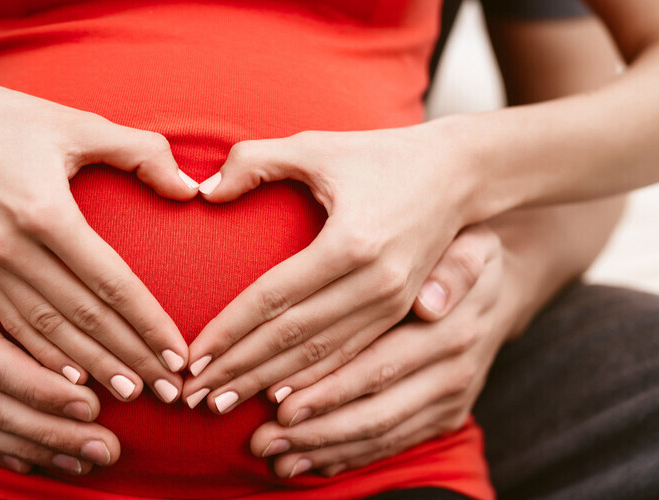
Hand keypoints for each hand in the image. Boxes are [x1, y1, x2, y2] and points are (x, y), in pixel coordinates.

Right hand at [0, 80, 197, 403]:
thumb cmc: (8, 118)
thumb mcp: (77, 123)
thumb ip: (140, 151)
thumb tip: (190, 188)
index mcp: (44, 212)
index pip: (110, 284)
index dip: (148, 323)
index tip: (178, 354)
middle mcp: (12, 247)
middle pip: (82, 318)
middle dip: (129, 358)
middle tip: (168, 391)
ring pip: (46, 332)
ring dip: (91, 368)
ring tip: (129, 396)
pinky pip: (11, 326)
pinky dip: (43, 359)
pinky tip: (70, 384)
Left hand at [182, 127, 469, 411]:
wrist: (461, 173)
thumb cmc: (380, 154)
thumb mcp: (316, 146)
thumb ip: (255, 161)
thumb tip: (203, 191)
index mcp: (350, 242)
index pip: (273, 298)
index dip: (228, 331)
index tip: (192, 357)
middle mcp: (375, 281)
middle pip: (292, 337)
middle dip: (239, 370)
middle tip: (193, 396)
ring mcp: (393, 302)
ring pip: (319, 356)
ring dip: (267, 383)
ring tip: (221, 404)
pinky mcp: (400, 312)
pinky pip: (347, 355)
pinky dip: (310, 380)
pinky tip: (277, 399)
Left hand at [248, 225, 509, 477]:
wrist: (498, 289)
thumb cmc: (458, 253)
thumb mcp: (468, 244)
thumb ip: (453, 267)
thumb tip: (430, 303)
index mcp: (454, 328)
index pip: (380, 366)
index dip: (328, 389)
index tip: (278, 402)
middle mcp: (454, 370)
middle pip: (375, 412)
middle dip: (314, 431)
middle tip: (261, 440)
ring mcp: (451, 399)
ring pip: (380, 435)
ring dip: (323, 449)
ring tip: (274, 459)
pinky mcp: (446, 417)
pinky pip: (394, 444)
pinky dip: (350, 456)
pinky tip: (309, 463)